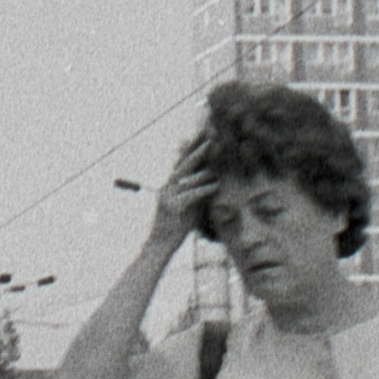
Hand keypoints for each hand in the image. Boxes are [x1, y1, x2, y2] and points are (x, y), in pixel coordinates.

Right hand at [146, 131, 218, 245]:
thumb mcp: (187, 206)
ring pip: (190, 178)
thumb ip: (196, 191)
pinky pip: (193, 194)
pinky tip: (216, 184)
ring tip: (219, 158)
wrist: (159, 245)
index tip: (201, 133)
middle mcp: (168, 187)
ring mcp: (169, 196)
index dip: (191, 147)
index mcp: (170, 185)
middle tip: (210, 136)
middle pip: (184, 164)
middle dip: (198, 149)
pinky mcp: (174, 207)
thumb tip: (211, 180)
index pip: (181, 162)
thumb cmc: (175, 227)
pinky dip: (205, 188)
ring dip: (206, 169)